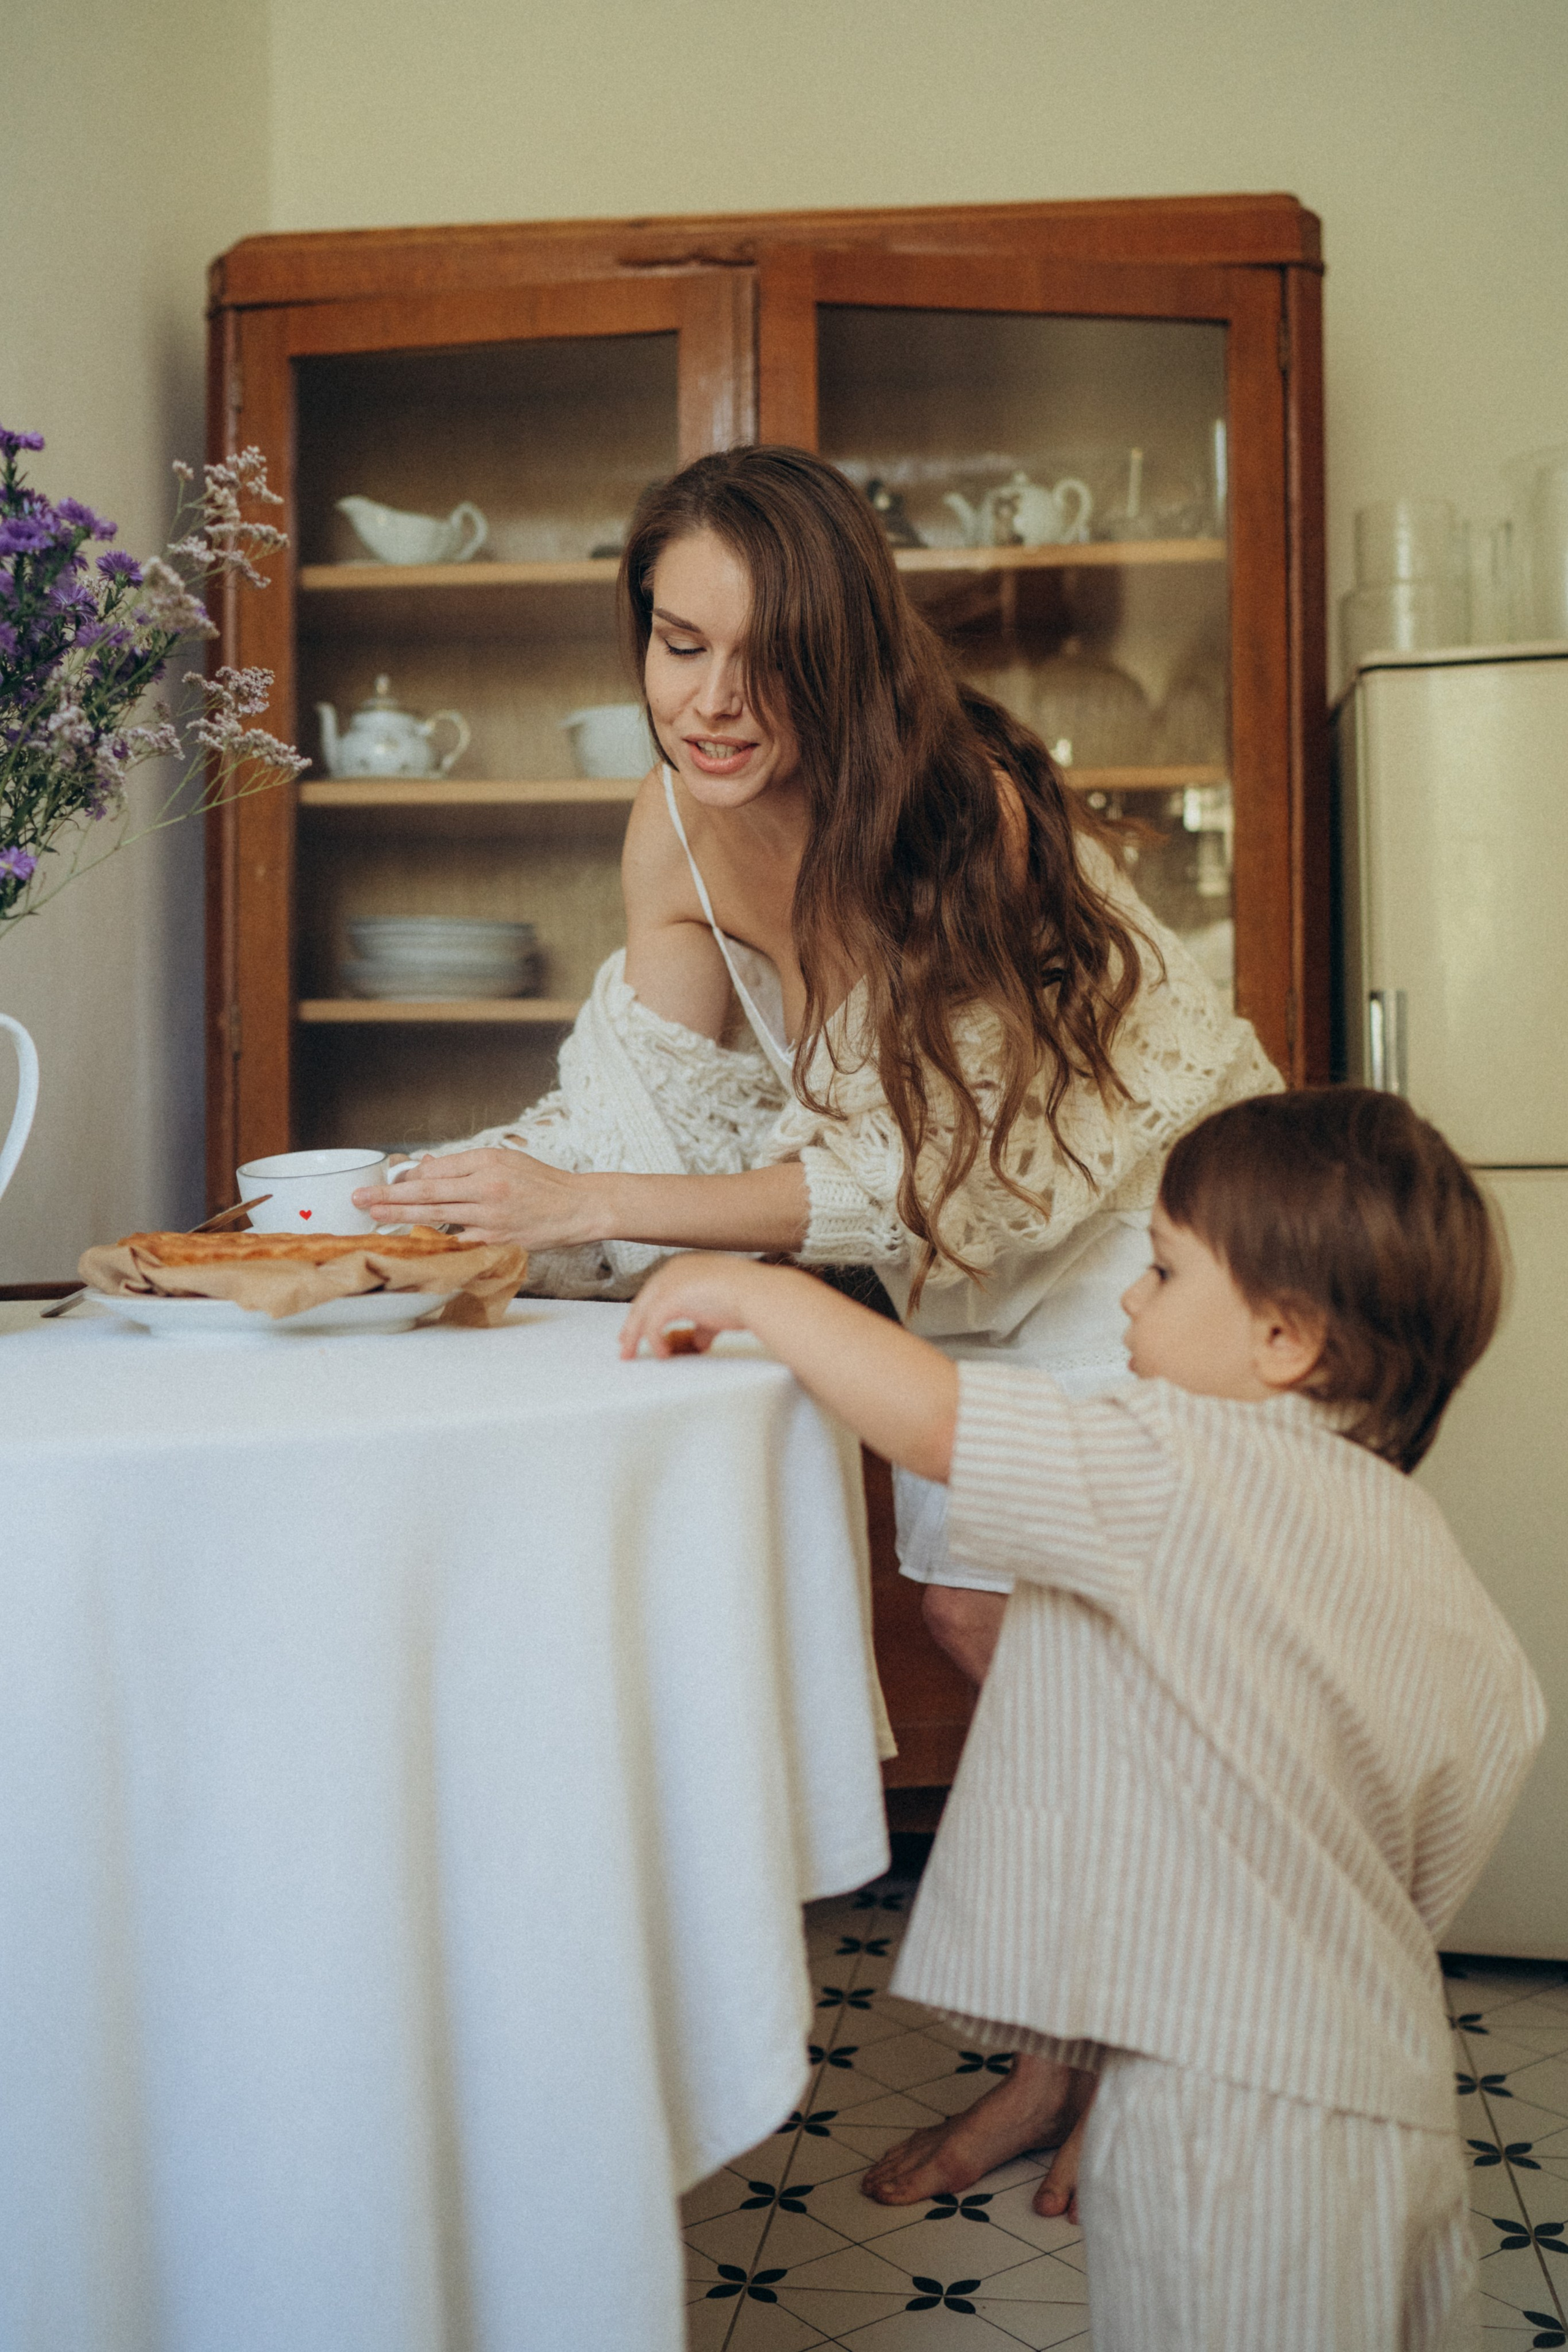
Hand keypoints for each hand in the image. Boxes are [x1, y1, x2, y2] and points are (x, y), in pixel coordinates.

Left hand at [351, 1149, 605, 1248]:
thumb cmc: (542, 1183)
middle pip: (428, 1192)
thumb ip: (465, 1166)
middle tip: (360, 1197)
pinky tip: (411, 1240)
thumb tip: (427, 1168)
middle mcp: (486, 1187)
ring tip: (373, 1214)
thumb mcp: (505, 1162)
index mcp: (487, 1162)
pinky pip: (458, 1239)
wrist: (578, 1206)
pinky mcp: (496, 1239)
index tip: (384, 1180)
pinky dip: (433, 1239)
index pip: (436, 1170)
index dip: (406, 1177)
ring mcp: (490, 1216)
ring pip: (437, 1216)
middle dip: (389, 1194)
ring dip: (401, 1216)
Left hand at [619, 1253, 770, 1357]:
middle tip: (624, 1344)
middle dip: (632, 1325)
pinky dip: (654, 1341)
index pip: (656, 1291)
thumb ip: (704, 1324)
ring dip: (634, 1336)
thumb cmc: (747, 1298)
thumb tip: (699, 1342)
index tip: (637, 1329)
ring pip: (642, 1313)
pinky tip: (662, 1355)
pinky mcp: (671, 1298)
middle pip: (643, 1301)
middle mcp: (673, 1271)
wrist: (757, 1294)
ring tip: (630, 1355)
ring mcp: (670, 1283)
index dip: (645, 1311)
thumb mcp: (719, 1310)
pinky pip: (653, 1324)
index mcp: (684, 1267)